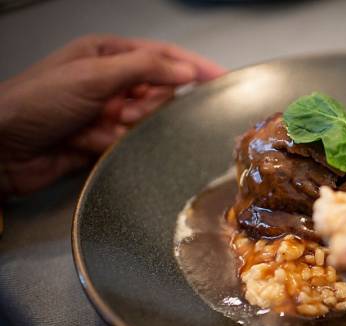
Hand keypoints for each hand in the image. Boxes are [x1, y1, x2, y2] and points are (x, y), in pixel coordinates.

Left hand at [0, 35, 225, 196]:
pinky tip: (95, 143)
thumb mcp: (92, 75)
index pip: (163, 57)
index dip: (194, 67)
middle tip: (124, 110)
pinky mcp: (105, 142)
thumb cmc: (38, 102)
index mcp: (108, 54)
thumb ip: (143, 69)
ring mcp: (109, 112)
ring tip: (103, 127)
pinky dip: (118, 145)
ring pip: (149, 120)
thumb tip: (186, 71)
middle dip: (148, 103)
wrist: (2, 149)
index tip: (223, 79)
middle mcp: (112, 81)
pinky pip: (133, 143)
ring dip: (130, 126)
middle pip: (160, 91)